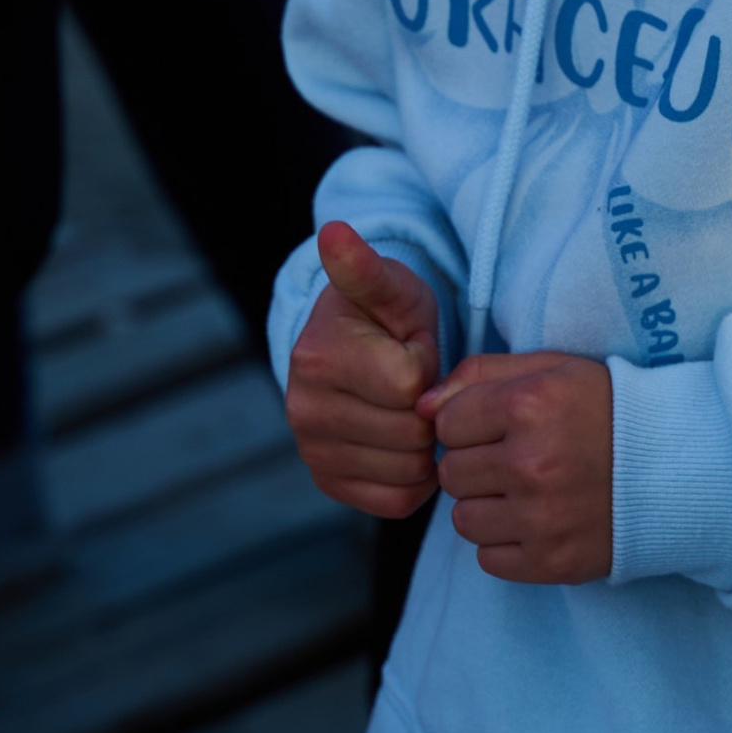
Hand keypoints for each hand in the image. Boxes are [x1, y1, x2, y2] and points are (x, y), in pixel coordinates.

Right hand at [286, 222, 441, 517]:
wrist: (359, 349)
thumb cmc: (385, 313)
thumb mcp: (389, 285)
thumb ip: (366, 267)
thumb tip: (333, 231)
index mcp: (317, 356)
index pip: (410, 384)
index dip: (428, 363)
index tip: (411, 347)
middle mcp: (303, 408)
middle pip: (412, 432)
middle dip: (428, 405)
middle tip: (412, 381)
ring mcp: (312, 450)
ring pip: (409, 470)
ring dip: (424, 442)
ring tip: (408, 407)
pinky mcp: (328, 482)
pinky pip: (397, 501)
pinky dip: (415, 478)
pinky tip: (406, 440)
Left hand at [425, 350, 612, 584]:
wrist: (676, 464)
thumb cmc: (607, 409)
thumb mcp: (551, 368)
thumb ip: (480, 374)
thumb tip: (422, 407)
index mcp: (529, 405)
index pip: (447, 423)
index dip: (469, 422)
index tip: (500, 424)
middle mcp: (531, 463)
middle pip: (450, 473)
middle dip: (474, 464)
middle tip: (515, 457)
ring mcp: (541, 518)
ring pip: (463, 519)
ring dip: (485, 505)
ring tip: (525, 490)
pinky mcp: (551, 561)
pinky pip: (487, 559)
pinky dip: (504, 542)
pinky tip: (535, 520)